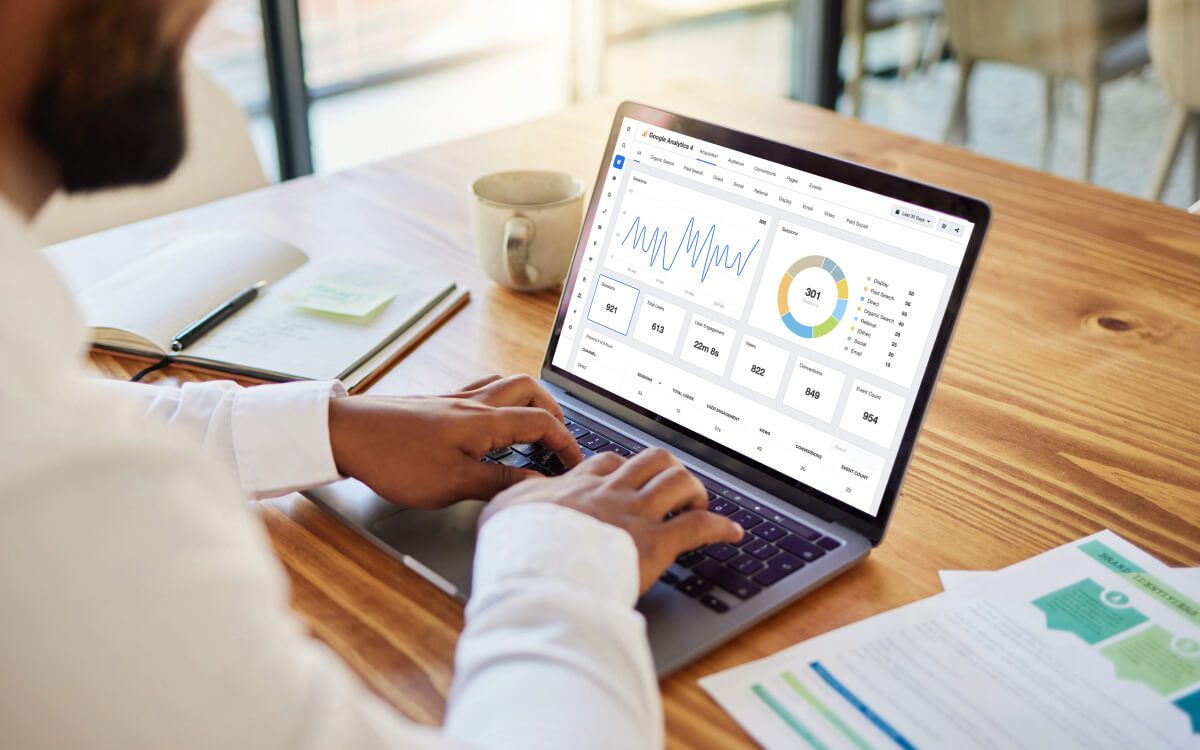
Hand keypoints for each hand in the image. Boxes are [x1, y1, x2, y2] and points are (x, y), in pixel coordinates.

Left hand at [328, 375, 583, 508]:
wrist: (345, 433)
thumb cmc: (393, 459)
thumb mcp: (452, 483)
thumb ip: (499, 481)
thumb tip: (537, 483)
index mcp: (484, 421)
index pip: (543, 424)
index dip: (567, 445)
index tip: (575, 466)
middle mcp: (474, 403)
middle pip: (531, 391)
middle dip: (554, 414)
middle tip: (559, 443)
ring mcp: (455, 400)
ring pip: (506, 386)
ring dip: (528, 404)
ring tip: (532, 432)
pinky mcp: (438, 404)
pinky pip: (483, 391)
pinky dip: (500, 403)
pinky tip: (491, 424)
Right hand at [480, 449, 743, 592]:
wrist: (536, 572)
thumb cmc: (517, 548)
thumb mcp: (502, 513)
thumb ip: (513, 500)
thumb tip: (511, 498)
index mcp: (577, 486)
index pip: (607, 463)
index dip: (623, 469)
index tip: (628, 479)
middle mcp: (611, 493)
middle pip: (651, 461)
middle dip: (667, 471)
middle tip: (672, 490)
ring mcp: (636, 515)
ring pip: (678, 482)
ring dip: (694, 491)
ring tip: (698, 505)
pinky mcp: (655, 543)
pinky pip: (698, 526)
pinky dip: (721, 527)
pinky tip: (732, 533)